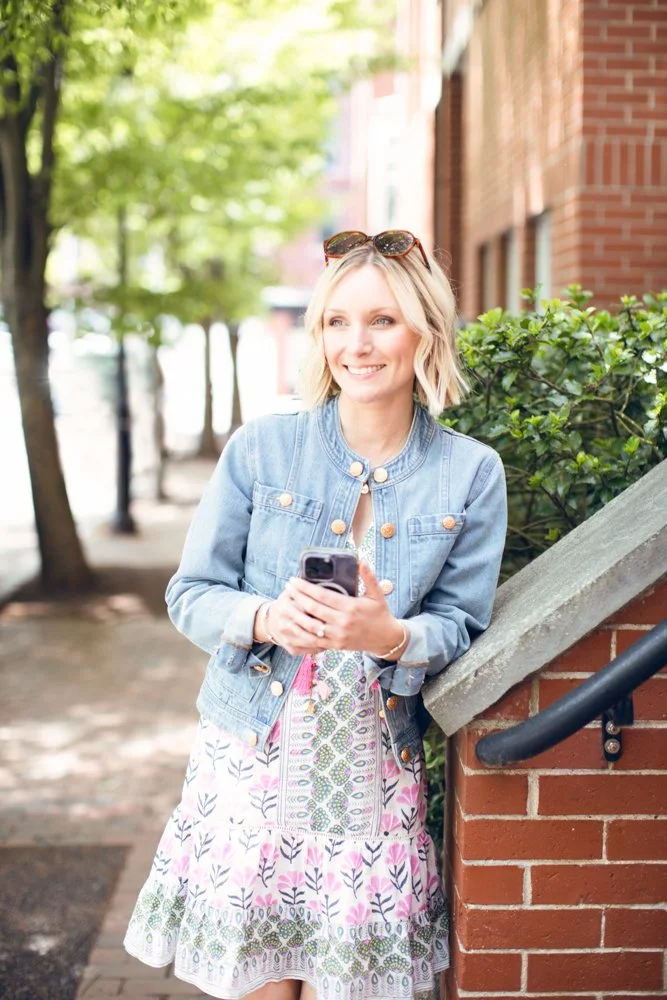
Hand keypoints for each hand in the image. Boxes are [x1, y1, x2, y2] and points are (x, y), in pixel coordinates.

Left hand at [282, 561, 403, 655]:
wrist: (385, 638)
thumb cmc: (380, 613)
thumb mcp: (377, 593)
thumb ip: (368, 576)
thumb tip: (362, 560)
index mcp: (351, 607)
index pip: (322, 596)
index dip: (305, 588)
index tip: (294, 580)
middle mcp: (343, 622)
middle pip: (313, 609)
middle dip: (297, 597)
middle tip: (288, 587)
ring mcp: (338, 635)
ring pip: (310, 625)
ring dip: (296, 614)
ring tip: (286, 603)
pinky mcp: (335, 645)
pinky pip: (314, 640)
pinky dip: (302, 632)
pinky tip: (294, 623)